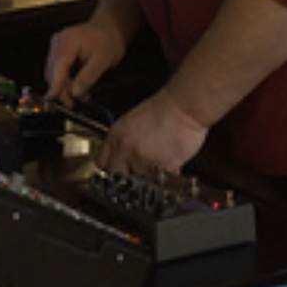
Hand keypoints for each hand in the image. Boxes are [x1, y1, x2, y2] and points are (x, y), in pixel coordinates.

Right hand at [46, 16, 127, 105]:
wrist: (110, 29)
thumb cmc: (108, 40)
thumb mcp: (103, 60)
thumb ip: (88, 76)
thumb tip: (74, 92)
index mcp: (68, 41)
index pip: (58, 67)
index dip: (55, 85)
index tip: (52, 99)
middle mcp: (58, 42)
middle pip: (53, 72)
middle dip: (62, 90)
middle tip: (74, 103)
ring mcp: (56, 46)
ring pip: (54, 73)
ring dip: (65, 87)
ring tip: (81, 96)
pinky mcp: (58, 51)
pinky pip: (57, 69)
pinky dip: (66, 80)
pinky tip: (76, 87)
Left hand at [95, 87, 209, 176]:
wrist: (184, 105)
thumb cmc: (164, 108)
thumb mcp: (133, 121)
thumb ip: (124, 140)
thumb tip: (123, 156)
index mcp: (116, 136)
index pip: (102, 164)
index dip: (112, 168)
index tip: (117, 171)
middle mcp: (125, 149)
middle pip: (117, 177)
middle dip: (128, 177)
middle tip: (139, 171)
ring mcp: (141, 160)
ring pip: (140, 181)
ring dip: (149, 176)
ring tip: (158, 163)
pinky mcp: (160, 167)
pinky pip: (161, 180)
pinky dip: (166, 176)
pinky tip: (170, 164)